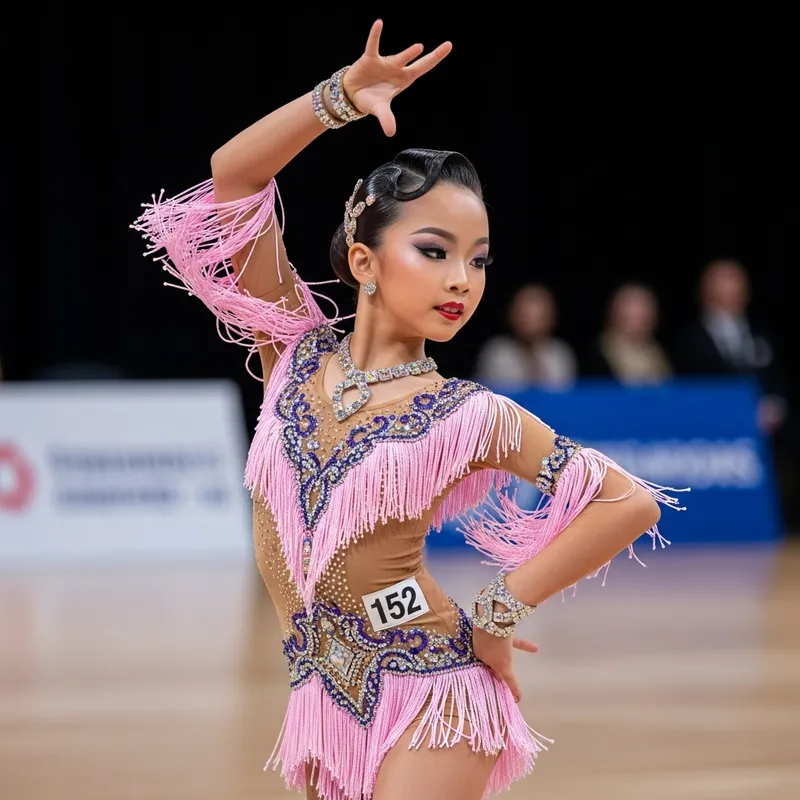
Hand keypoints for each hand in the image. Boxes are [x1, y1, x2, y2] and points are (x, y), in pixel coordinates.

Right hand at [343, 19, 451, 136]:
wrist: (352, 93)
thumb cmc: (370, 99)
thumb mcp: (380, 110)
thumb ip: (386, 119)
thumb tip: (390, 133)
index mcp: (404, 79)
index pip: (423, 68)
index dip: (435, 59)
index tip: (448, 46)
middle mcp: (397, 69)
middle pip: (417, 62)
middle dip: (433, 56)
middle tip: (447, 47)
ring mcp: (385, 62)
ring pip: (399, 58)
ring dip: (408, 54)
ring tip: (419, 49)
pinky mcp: (369, 59)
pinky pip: (373, 45)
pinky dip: (375, 35)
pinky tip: (379, 24)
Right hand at [472, 625, 538, 702]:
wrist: (493, 617)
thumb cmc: (496, 644)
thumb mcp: (503, 665)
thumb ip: (510, 682)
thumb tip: (517, 698)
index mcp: (480, 656)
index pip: (491, 671)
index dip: (499, 680)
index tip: (504, 690)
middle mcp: (484, 647)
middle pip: (494, 661)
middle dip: (501, 670)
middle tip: (507, 681)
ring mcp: (492, 635)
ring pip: (503, 651)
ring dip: (512, 658)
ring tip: (516, 665)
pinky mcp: (501, 627)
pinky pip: (513, 641)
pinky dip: (524, 646)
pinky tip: (535, 648)